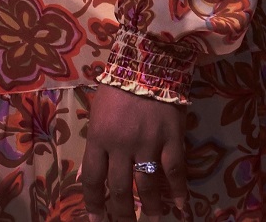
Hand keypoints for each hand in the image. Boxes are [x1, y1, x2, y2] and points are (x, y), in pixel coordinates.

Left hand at [81, 84, 187, 219]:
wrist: (149, 60)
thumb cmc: (119, 86)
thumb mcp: (97, 113)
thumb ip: (93, 145)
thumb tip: (85, 175)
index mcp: (99, 137)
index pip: (92, 179)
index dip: (94, 203)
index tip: (97, 219)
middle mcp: (122, 145)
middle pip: (120, 189)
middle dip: (122, 213)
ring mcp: (148, 143)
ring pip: (148, 185)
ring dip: (150, 208)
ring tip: (152, 219)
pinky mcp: (171, 138)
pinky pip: (175, 171)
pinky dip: (179, 192)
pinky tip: (181, 207)